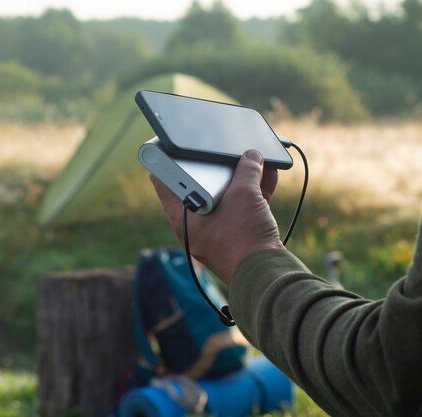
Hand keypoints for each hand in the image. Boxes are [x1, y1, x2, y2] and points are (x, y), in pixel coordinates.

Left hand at [151, 149, 283, 284]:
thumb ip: (246, 170)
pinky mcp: (237, 235)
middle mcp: (195, 225)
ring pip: (225, 196)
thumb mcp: (243, 195)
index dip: (166, 160)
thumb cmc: (244, 239)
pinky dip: (253, 192)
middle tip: (219, 148)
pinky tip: (267, 175)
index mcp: (182, 218)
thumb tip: (251, 156)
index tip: (170, 144)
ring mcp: (217, 231)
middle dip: (216, 166)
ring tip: (253, 157)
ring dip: (241, 177)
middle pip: (199, 186)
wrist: (268, 275)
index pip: (164, 182)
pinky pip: (241, 207)